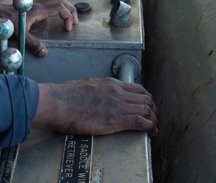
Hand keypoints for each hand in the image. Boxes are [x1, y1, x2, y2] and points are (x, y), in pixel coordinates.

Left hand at [0, 0, 78, 57]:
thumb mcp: (18, 34)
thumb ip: (32, 43)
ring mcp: (35, 3)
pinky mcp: (32, 5)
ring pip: (56, 0)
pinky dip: (58, 8)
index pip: (60, 8)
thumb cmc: (4, 21)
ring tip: (70, 19)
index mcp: (38, 9)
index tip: (68, 28)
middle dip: (71, 10)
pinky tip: (55, 16)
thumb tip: (44, 53)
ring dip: (65, 8)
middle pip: (61, 1)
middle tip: (75, 23)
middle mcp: (38, 4)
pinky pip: (49, 2)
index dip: (68, 17)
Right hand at [35, 77, 157, 135]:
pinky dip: (150, 127)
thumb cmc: (66, 96)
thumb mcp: (86, 85)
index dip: (146, 98)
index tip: (148, 105)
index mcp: (111, 84)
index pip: (137, 89)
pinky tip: (153, 131)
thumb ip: (97, 90)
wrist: (59, 102)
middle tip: (155, 117)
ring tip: (156, 126)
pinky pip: (140, 122)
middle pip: (145, 99)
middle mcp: (118, 93)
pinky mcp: (115, 120)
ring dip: (154, 119)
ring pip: (146, 110)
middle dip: (153, 109)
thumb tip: (97, 96)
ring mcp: (117, 106)